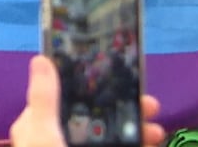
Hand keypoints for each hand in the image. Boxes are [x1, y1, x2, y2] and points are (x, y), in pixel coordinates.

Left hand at [9, 56, 164, 146]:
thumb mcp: (41, 134)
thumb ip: (43, 100)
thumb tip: (40, 59)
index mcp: (39, 130)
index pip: (63, 99)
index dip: (88, 86)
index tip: (117, 76)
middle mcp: (60, 142)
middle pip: (95, 119)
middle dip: (123, 110)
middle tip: (151, 104)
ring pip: (112, 139)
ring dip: (137, 131)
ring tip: (158, 132)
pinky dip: (138, 145)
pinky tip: (154, 143)